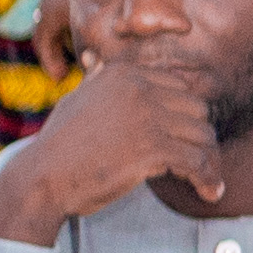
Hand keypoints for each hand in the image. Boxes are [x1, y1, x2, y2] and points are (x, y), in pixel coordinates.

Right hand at [0, 52, 226, 238]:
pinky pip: (197, 162)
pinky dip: (208, 179)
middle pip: (199, 110)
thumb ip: (95, 80)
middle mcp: (140, 88)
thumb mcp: (76, 99)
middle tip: (199, 162)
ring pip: (203, 136)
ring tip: (208, 181)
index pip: (181, 89)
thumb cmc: (59, 144)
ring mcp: (147, 116)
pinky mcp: (152, 147)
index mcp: (125, 74)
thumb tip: (94, 59)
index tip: (186, 138)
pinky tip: (209, 193)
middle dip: (201, 138)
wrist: (42, 176)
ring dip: (209, 162)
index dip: (187, 115)